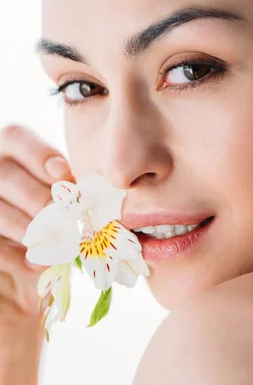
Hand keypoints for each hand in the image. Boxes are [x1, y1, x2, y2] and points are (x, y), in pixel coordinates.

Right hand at [0, 123, 74, 324]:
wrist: (27, 226)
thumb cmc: (53, 199)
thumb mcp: (56, 181)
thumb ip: (65, 181)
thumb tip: (93, 192)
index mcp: (10, 144)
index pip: (16, 137)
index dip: (39, 154)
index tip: (63, 174)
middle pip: (5, 176)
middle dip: (38, 198)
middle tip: (65, 217)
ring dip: (29, 230)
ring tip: (57, 246)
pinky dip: (14, 257)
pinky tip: (37, 265)